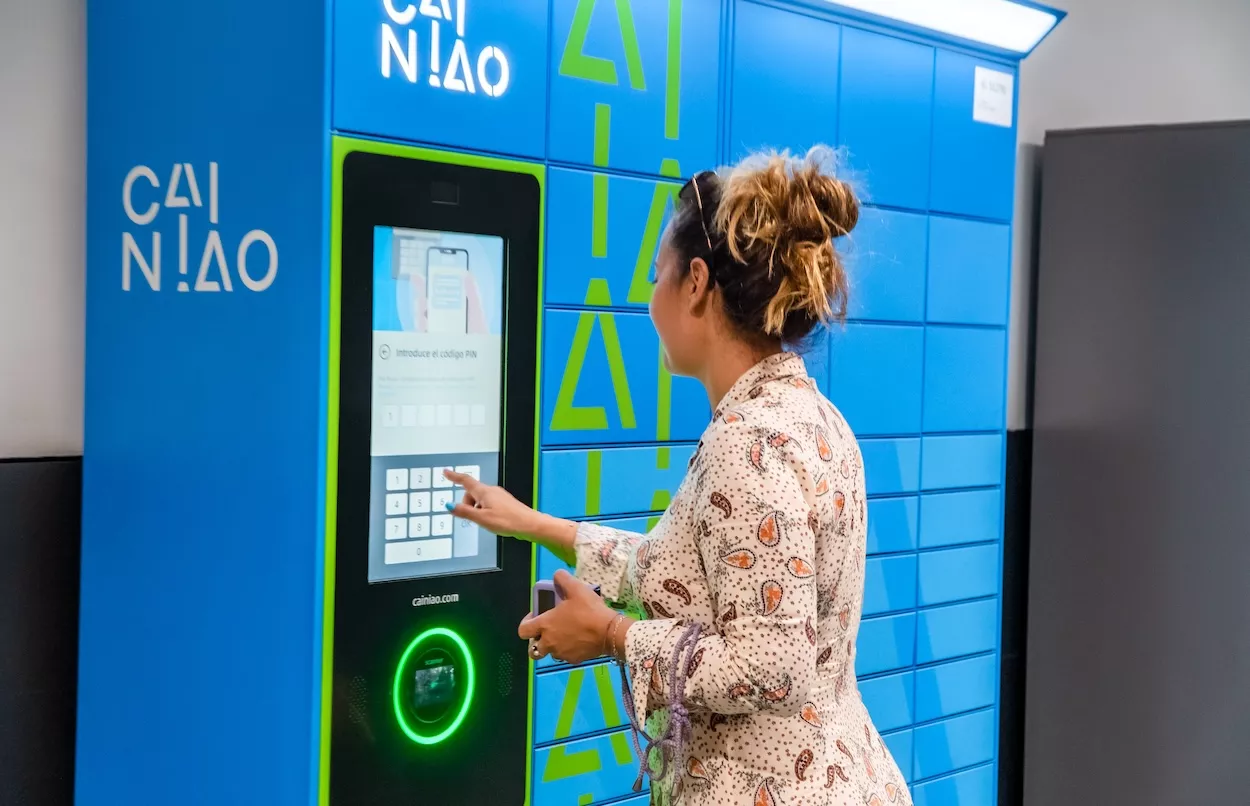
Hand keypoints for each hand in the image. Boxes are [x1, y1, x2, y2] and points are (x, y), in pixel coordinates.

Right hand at [443, 471, 577, 561]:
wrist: (529, 524)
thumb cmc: (508, 520)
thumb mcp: (481, 518)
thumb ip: (465, 512)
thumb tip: (450, 505)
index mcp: (484, 492)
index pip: (465, 481)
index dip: (454, 477)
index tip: (446, 472)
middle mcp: (492, 491)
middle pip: (472, 493)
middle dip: (467, 504)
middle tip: (472, 518)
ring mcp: (499, 496)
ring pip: (480, 500)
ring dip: (477, 510)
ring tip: (485, 522)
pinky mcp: (504, 503)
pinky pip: (488, 504)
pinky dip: (485, 512)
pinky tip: (492, 522)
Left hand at [519, 570, 623, 663]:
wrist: (609, 632)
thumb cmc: (589, 610)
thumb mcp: (576, 588)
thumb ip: (562, 579)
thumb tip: (556, 575)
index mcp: (545, 625)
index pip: (523, 630)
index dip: (526, 623)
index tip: (535, 616)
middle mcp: (549, 642)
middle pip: (533, 649)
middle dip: (536, 641)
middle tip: (548, 631)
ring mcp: (561, 653)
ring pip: (550, 652)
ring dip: (553, 645)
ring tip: (566, 634)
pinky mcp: (573, 660)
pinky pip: (566, 656)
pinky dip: (568, 650)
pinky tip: (579, 640)